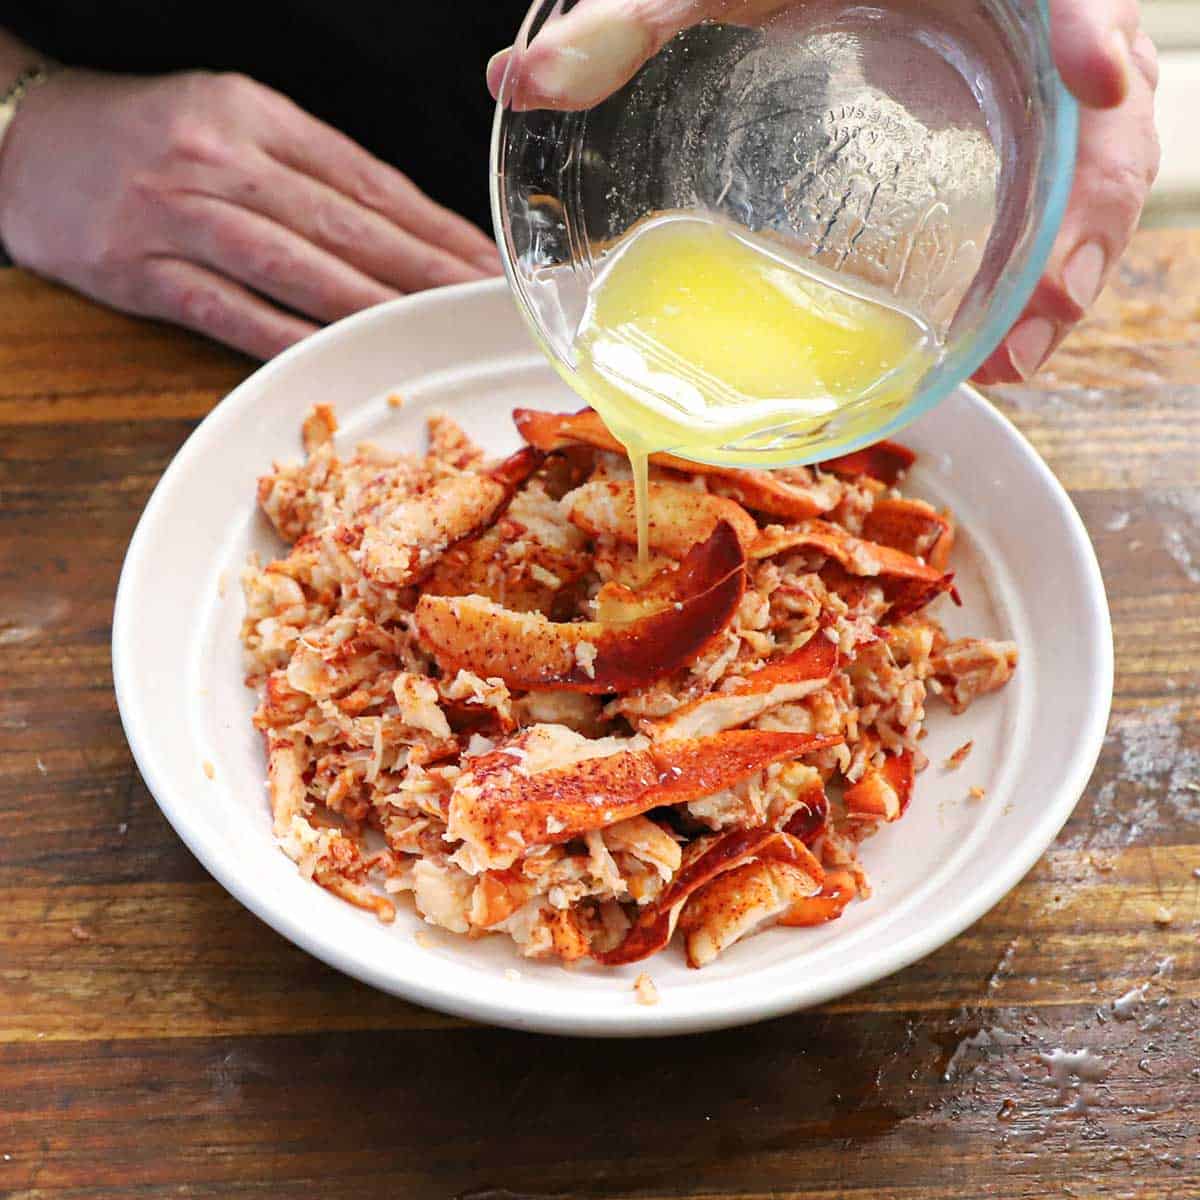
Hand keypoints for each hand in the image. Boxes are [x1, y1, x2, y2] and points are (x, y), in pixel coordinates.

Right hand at [0, 70, 501, 358]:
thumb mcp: (230, 120)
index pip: (368, 180)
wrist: (20, 140)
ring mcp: (181, 216)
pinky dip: (289, 338)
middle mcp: (224, 159)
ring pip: (299, 268)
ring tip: (432, 335)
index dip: (434, 227)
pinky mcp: (143, 271)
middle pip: (348, 225)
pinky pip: (231, 312)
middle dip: (427, 272)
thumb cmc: (143, 136)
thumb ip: (308, 170)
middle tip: (481, 306)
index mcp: (256, 116)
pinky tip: (339, 357)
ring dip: (376, 307)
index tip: (484, 262)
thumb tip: (397, 228)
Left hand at [487, 0, 1159, 383]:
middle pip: (1108, 119)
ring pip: (1103, 169)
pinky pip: (1071, 191)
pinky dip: (1051, 261)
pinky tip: (1005, 329)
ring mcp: (1036, 81)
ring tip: (1014, 358)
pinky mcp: (1023, 124)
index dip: (1094, 27)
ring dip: (1072, 266)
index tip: (1097, 79)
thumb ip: (629, 21)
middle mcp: (1027, 25)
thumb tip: (513, 81)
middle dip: (1086, 217)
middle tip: (1032, 320)